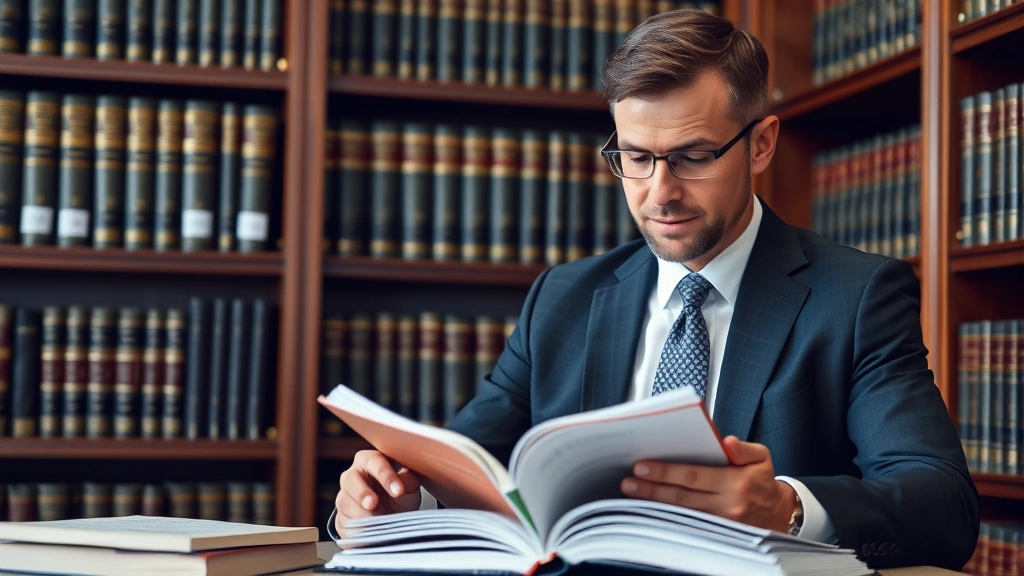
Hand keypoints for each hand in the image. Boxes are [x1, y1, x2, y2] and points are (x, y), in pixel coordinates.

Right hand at [335, 450, 421, 532]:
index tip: (398, 490)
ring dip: (361, 514)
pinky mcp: (341, 517)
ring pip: (345, 503)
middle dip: (362, 493)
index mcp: (369, 461)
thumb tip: (406, 476)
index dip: (385, 475)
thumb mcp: (409, 488)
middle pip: (350, 480)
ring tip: (378, 523)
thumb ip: (408, 481)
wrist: (392, 518)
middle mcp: (352, 476)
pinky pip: (343, 522)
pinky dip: (356, 529)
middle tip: (373, 504)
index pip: (374, 462)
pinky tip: (369, 532)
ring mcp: (344, 496)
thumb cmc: (399, 496)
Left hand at [619, 436, 798, 531]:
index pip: (694, 476)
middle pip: (682, 497)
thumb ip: (743, 448)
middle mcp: (728, 505)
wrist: (778, 514)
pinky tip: (650, 508)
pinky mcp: (716, 533)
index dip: (666, 472)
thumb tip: (725, 441)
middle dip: (652, 488)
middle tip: (628, 481)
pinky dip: (667, 516)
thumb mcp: (761, 457)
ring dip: (655, 503)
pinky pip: (688, 524)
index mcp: (736, 482)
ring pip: (681, 513)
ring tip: (632, 493)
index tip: (642, 467)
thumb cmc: (762, 480)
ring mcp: (721, 523)